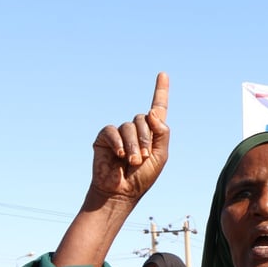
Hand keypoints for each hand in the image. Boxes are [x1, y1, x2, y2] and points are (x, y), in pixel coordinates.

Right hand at [89, 72, 169, 202]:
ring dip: (133, 145)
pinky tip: (118, 156)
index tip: (163, 74)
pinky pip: (112, 131)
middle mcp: (135, 130)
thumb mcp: (160, 156)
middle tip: (142, 158)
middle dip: (146, 139)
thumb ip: (161, 133)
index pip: (157, 109)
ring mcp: (119, 133)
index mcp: (152, 134)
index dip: (160, 91)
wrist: (121, 192)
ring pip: (129, 126)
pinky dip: (118, 143)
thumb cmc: (142, 177)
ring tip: (131, 161)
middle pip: (144, 119)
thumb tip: (151, 112)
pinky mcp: (104, 137)